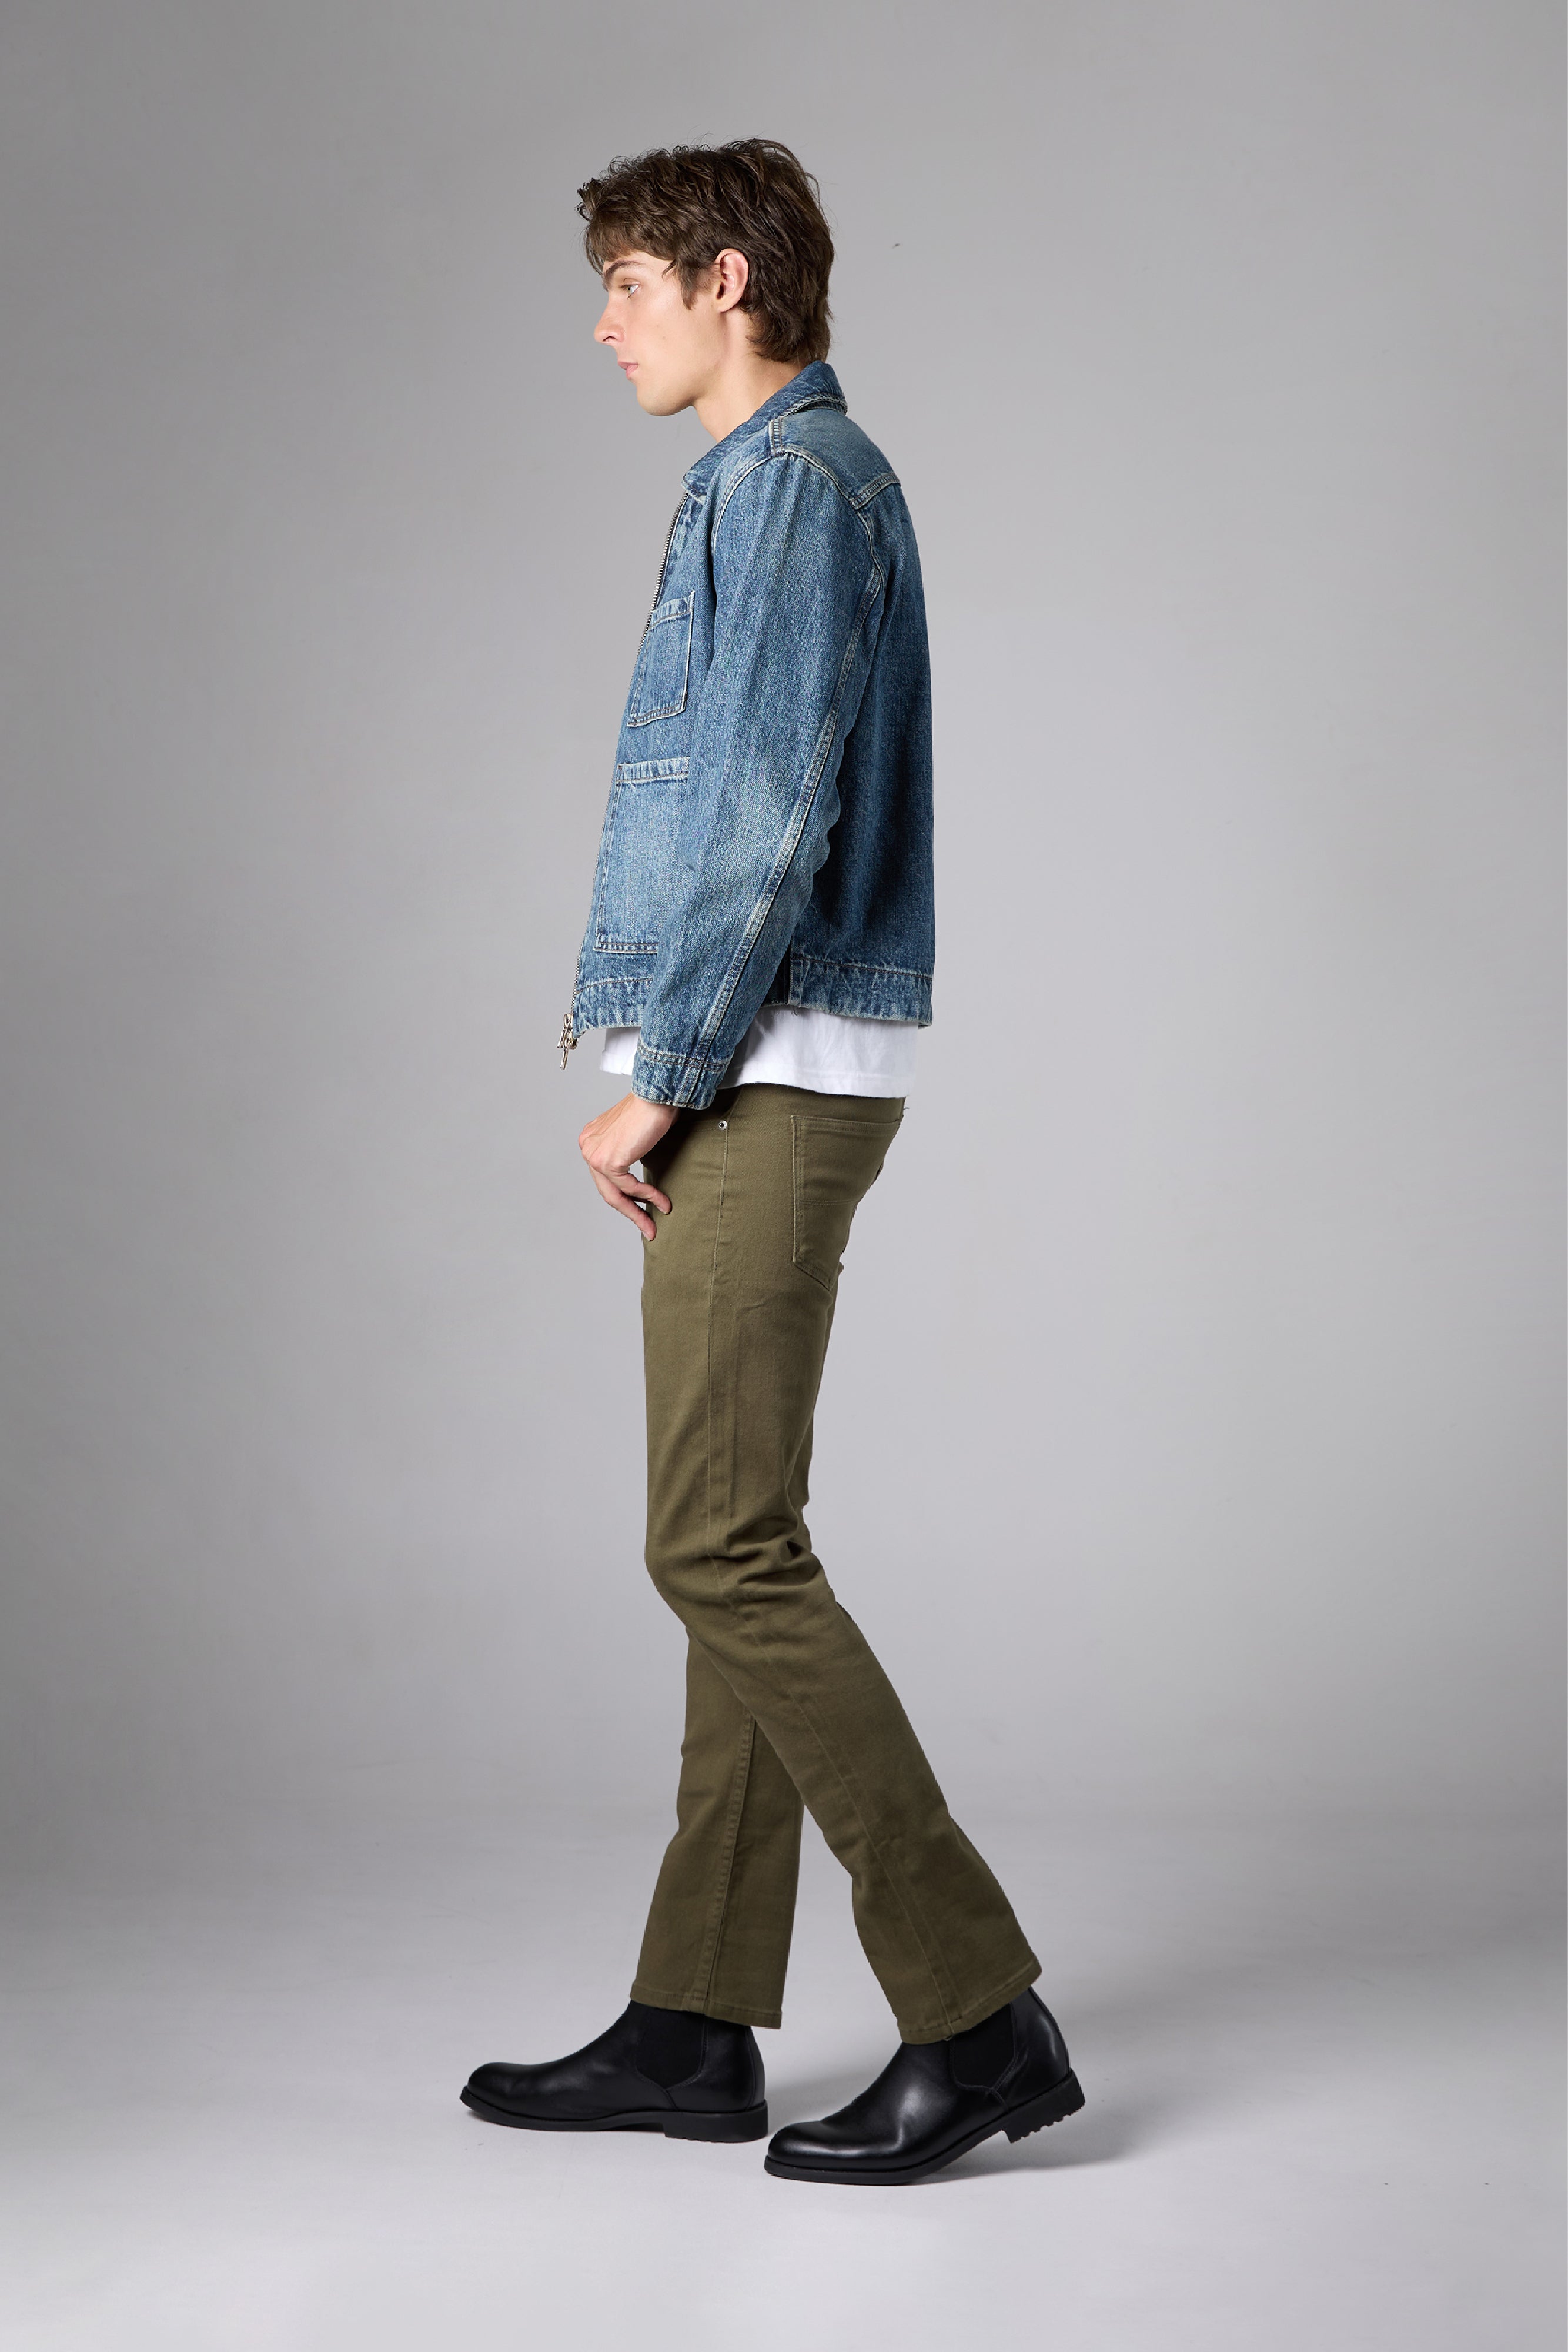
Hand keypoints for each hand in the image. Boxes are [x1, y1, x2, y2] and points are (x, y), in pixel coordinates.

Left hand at [578, 1092, 677, 1238]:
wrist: (657, 1094)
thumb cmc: (653, 1108)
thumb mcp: (635, 1135)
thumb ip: (629, 1154)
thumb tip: (638, 1184)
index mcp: (592, 1139)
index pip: (606, 1177)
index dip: (625, 1197)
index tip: (642, 1210)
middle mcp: (588, 1146)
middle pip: (607, 1189)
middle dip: (629, 1211)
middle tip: (647, 1227)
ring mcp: (594, 1153)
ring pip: (615, 1193)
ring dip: (638, 1211)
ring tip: (655, 1221)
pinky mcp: (607, 1160)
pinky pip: (628, 1188)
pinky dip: (647, 1197)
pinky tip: (661, 1202)